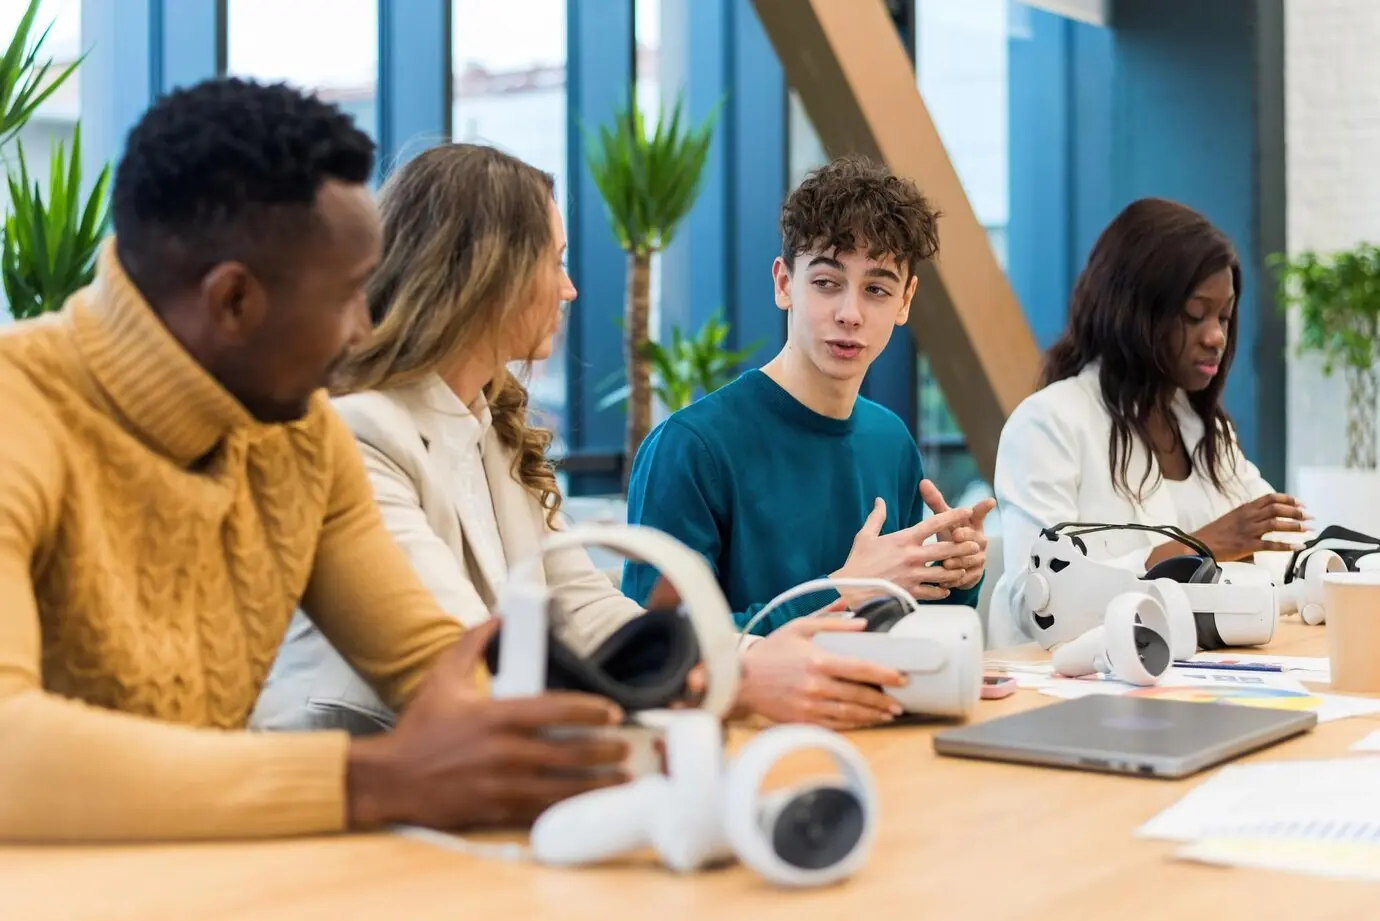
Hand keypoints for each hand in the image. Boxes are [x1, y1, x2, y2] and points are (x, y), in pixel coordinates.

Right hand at [345, 618, 630, 830]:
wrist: (389, 779)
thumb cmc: (420, 728)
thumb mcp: (442, 678)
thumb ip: (472, 644)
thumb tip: (498, 618)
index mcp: (496, 715)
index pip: (557, 708)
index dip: (591, 710)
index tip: (611, 712)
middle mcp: (504, 751)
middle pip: (570, 751)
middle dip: (605, 750)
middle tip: (624, 747)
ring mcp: (502, 785)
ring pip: (563, 786)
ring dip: (597, 784)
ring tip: (621, 779)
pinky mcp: (497, 811)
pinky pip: (542, 811)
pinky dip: (568, 807)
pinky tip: (586, 804)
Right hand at [737, 600, 907, 729]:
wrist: (741, 679)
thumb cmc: (771, 651)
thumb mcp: (799, 627)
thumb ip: (832, 623)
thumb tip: (862, 623)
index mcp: (818, 660)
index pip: (861, 669)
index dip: (885, 674)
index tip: (901, 678)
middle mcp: (816, 686)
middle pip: (860, 696)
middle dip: (883, 700)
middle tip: (899, 702)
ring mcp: (810, 706)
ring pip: (850, 714)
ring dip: (872, 715)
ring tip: (887, 714)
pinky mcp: (803, 721)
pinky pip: (835, 725)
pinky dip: (853, 724)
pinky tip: (864, 721)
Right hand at [832, 498, 977, 604]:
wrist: (850, 589)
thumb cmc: (857, 562)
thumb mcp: (865, 536)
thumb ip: (876, 517)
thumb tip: (879, 500)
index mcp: (904, 539)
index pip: (933, 523)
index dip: (952, 516)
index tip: (966, 511)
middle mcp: (912, 556)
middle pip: (946, 549)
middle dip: (963, 546)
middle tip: (976, 544)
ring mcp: (913, 575)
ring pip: (945, 573)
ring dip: (956, 571)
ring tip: (964, 568)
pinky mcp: (911, 592)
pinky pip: (934, 592)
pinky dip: (943, 591)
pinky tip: (947, 589)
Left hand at [919, 479, 995, 589]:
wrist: (961, 561)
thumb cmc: (953, 534)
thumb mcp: (945, 519)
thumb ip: (935, 502)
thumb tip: (923, 481)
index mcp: (973, 524)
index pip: (979, 514)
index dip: (983, 508)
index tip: (989, 501)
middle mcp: (979, 540)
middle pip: (976, 538)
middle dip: (966, 536)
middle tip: (956, 535)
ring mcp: (979, 558)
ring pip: (971, 560)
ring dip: (959, 561)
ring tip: (946, 562)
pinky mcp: (975, 575)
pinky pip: (966, 578)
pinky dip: (955, 579)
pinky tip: (944, 582)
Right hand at [1184, 492, 1308, 561]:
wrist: (1198, 545)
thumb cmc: (1213, 535)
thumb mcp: (1230, 519)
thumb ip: (1247, 520)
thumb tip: (1261, 527)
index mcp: (1244, 509)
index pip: (1270, 498)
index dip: (1288, 499)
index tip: (1300, 503)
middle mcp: (1247, 517)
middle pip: (1276, 509)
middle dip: (1296, 512)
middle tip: (1309, 516)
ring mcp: (1247, 531)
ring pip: (1276, 524)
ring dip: (1295, 526)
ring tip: (1308, 529)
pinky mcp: (1246, 545)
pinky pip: (1270, 545)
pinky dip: (1286, 546)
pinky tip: (1298, 546)